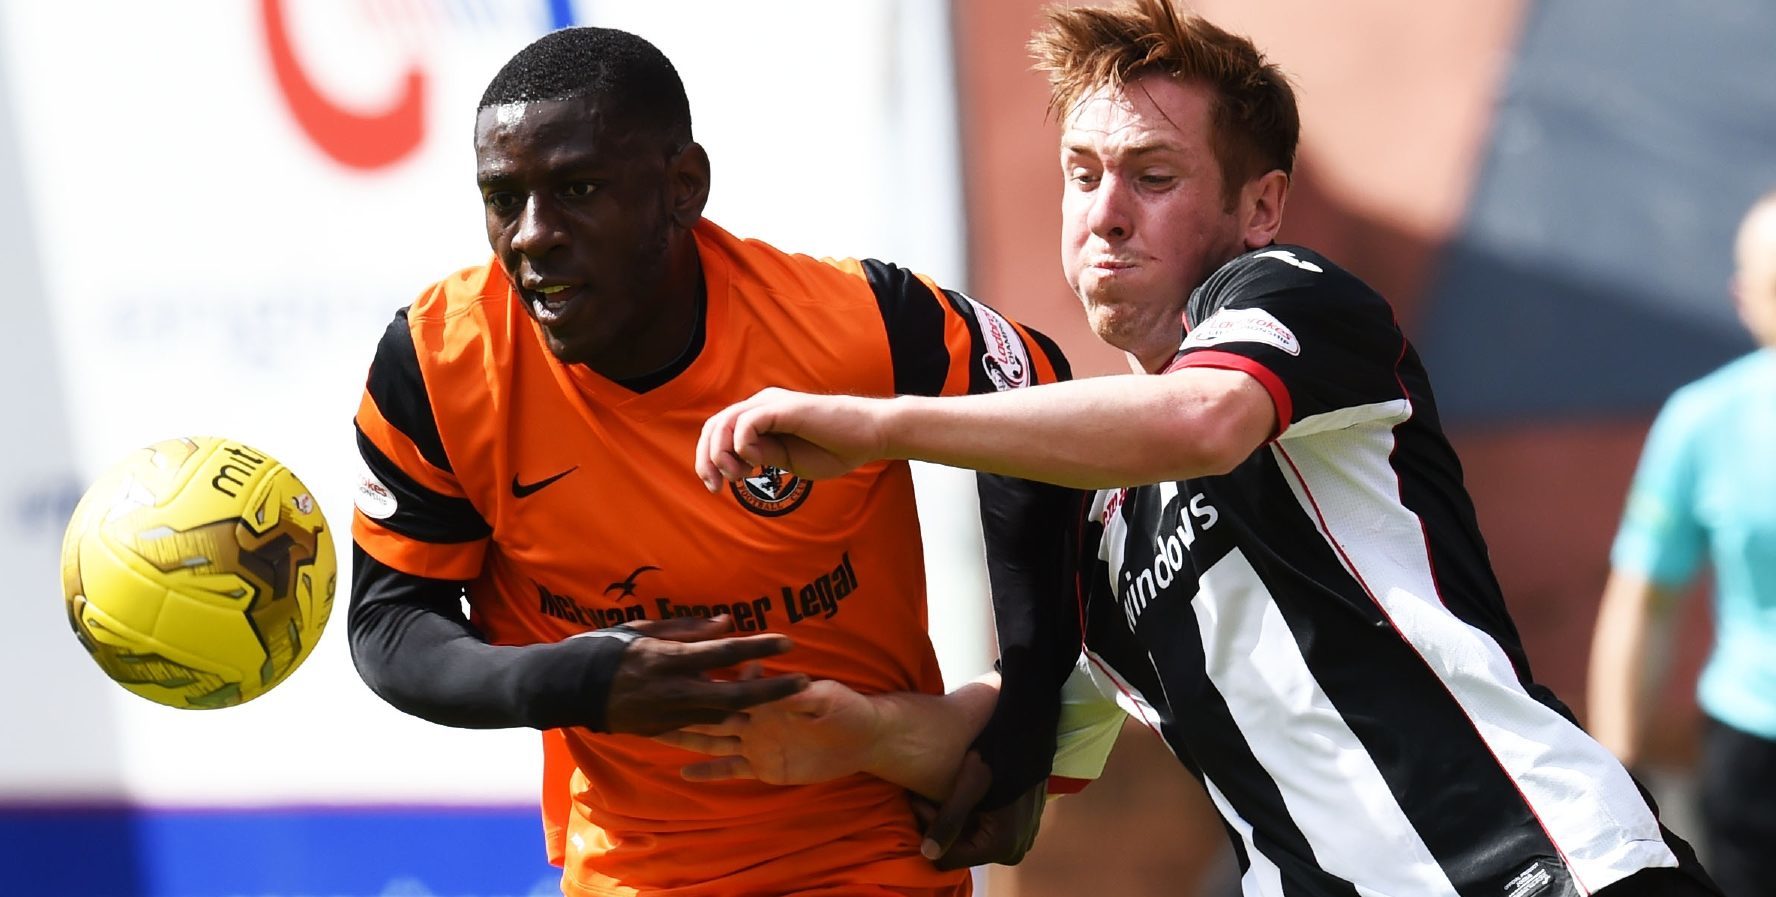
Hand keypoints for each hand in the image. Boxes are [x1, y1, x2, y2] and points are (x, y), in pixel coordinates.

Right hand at [602, 616, 808, 735]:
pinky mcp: (663, 731)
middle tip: (803, 682)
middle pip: (736, 692)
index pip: (724, 652)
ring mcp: (670, 715)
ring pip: (724, 716)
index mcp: (670, 658)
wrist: (570, 689)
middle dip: (773, 689)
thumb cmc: (608, 648)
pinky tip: (748, 722)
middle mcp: (676, 690)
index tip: (788, 642)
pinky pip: (703, 730)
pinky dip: (727, 726)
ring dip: (755, 708)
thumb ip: (688, 628)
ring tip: (783, 700)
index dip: (758, 646)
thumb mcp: (645, 628)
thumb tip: (727, 622)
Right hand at [653, 678, 884, 784]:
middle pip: (712, 713)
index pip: (734, 687)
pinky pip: (730, 768)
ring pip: (712, 739)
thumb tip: (780, 687)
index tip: (682, 672)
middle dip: (684, 710)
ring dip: (687, 738)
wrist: (861, 738)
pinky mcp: (762, 766)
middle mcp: (754, 720)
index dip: (712, 681)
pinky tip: (684, 772)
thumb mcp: (825, 698)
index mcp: (767, 701)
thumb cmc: (846, 708)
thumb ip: (800, 695)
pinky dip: (709, 772)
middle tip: (651, 704)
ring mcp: (754, 744)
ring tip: (655, 734)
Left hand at [695, 388, 890, 489]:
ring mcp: (771, 404)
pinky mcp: (783, 408)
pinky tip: (758, 462)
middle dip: (706, 459)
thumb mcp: (786, 459)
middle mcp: (761, 405)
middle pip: (713, 426)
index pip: (718, 431)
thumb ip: (761, 456)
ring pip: (724, 422)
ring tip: (739, 476)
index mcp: (760, 417)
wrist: (869, 436)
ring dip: (721, 454)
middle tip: (716, 487)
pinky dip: (743, 446)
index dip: (707, 459)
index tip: (716, 488)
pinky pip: (747, 423)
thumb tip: (735, 462)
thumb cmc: (834, 448)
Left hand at [912, 750, 1044, 869]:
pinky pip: (985, 830)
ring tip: (942, 792)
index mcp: (1001, 847)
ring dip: (954, 819)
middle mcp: (1012, 851)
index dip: (930, 830)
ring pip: (971, 839)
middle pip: (961, 850)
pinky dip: (970, 815)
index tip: (922, 800)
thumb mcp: (969, 785)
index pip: (948, 857)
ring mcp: (1018, 839)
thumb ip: (948, 821)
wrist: (1029, 733)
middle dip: (941, 825)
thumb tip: (927, 854)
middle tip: (928, 795)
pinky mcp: (1019, 826)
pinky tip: (963, 793)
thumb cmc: (997, 755)